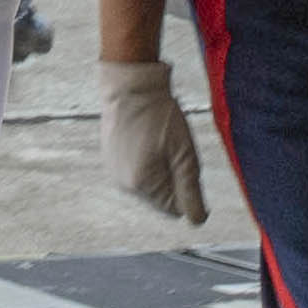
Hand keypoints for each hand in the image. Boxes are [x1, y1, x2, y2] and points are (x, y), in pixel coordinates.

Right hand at [100, 59, 206, 224]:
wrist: (131, 86)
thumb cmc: (160, 116)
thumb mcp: (185, 154)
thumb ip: (191, 191)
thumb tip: (197, 221)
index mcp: (142, 185)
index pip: (174, 208)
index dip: (187, 188)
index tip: (186, 160)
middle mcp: (123, 184)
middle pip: (161, 197)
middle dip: (172, 179)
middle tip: (174, 148)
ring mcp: (114, 172)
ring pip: (149, 184)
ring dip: (160, 169)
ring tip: (159, 139)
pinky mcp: (110, 159)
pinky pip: (136, 171)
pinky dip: (146, 160)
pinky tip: (147, 137)